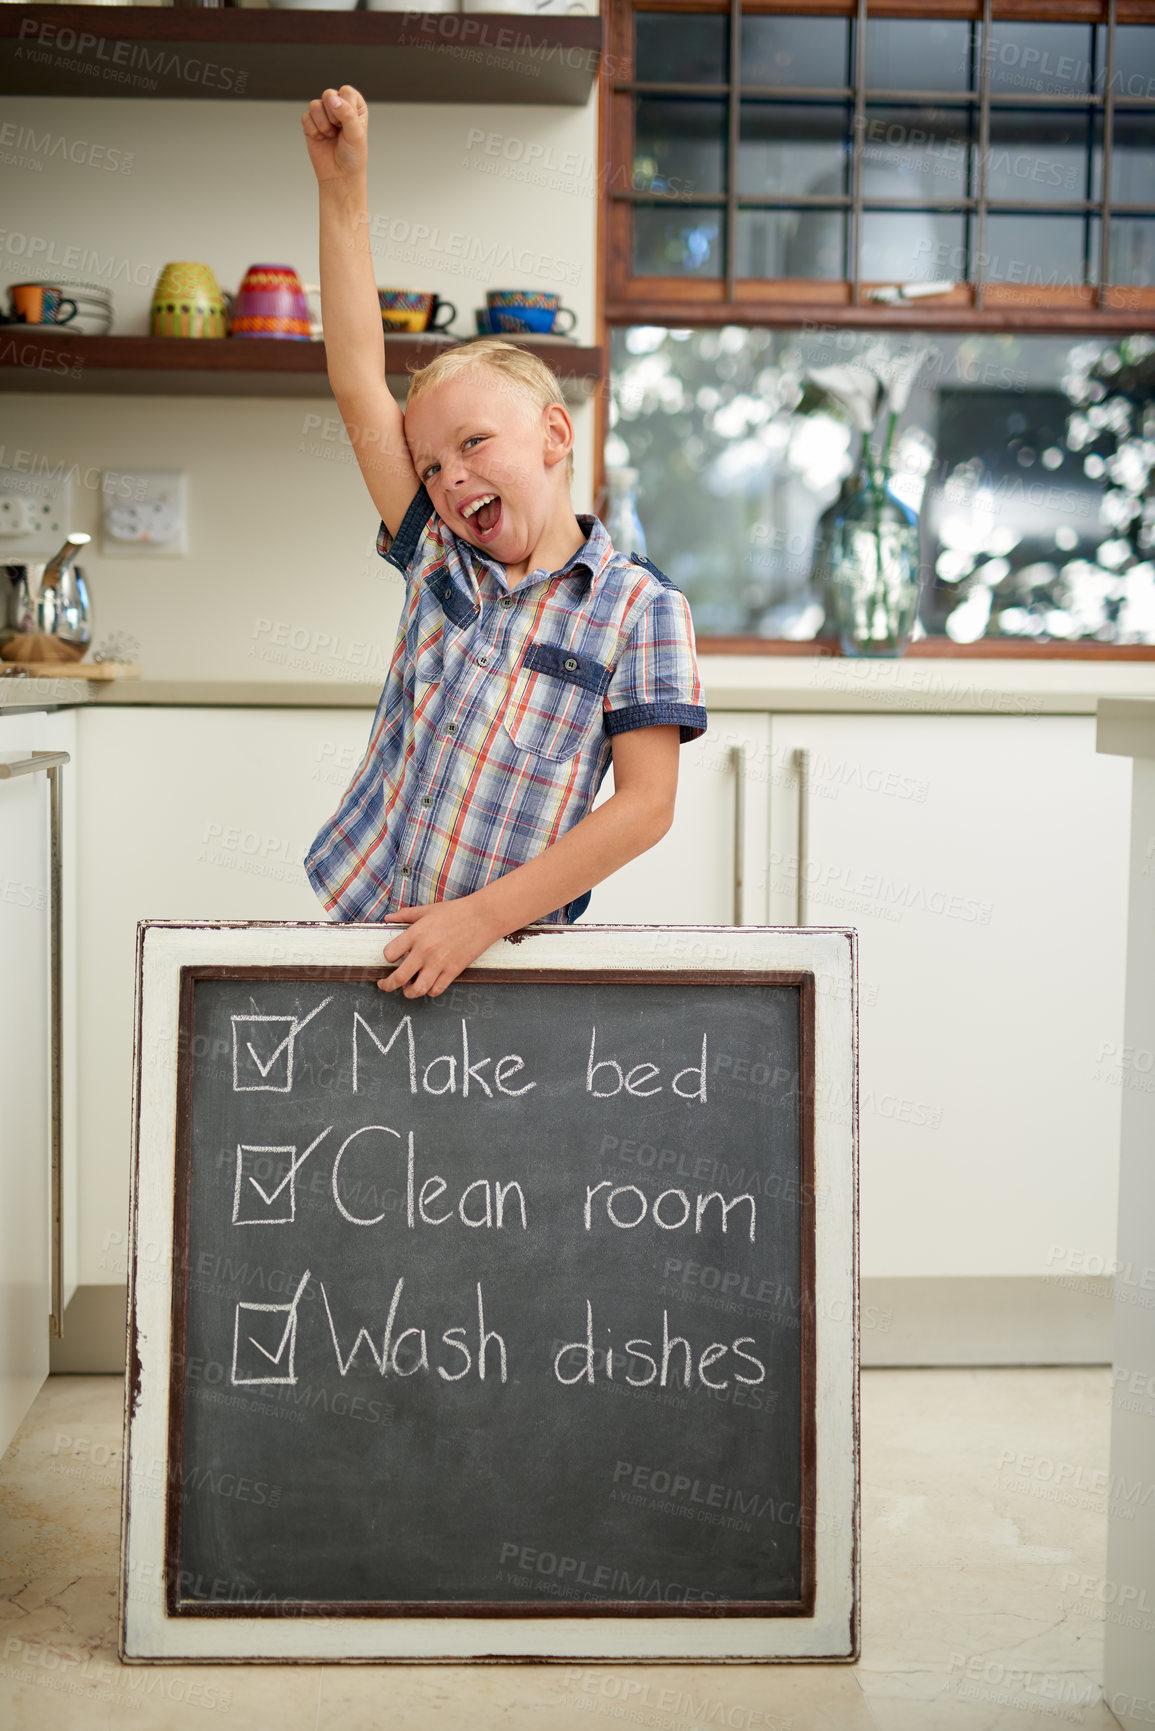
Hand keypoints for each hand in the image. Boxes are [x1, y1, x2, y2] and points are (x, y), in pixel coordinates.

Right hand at [301, 85, 367, 183]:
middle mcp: (339, 106)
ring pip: (314, 105)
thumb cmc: (352, 156)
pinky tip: (321, 139)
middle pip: (328, 94)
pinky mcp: (311, 123)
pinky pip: (306, 118)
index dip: (345, 107)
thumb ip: (347, 113)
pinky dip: (313, 131)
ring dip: (322, 125)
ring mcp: (323, 114)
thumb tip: (332, 98)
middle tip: (338, 130)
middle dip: (332, 116)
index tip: (348, 124)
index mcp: (355, 105)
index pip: (346, 91)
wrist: (339, 175)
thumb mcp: (355, 134)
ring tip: (330, 136)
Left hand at [378, 897, 499, 998]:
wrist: (483, 917)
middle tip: (385, 985)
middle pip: (398, 978)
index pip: (389, 954)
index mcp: (416, 934)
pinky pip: (436, 990)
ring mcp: (439, 963)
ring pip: (416, 990)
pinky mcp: (453, 971)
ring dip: (408, 992)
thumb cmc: (456, 911)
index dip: (387, 958)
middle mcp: (425, 951)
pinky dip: (430, 991)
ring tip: (408, 988)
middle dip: (387, 985)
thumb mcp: (428, 910)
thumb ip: (405, 914)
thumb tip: (388, 918)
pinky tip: (429, 984)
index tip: (390, 958)